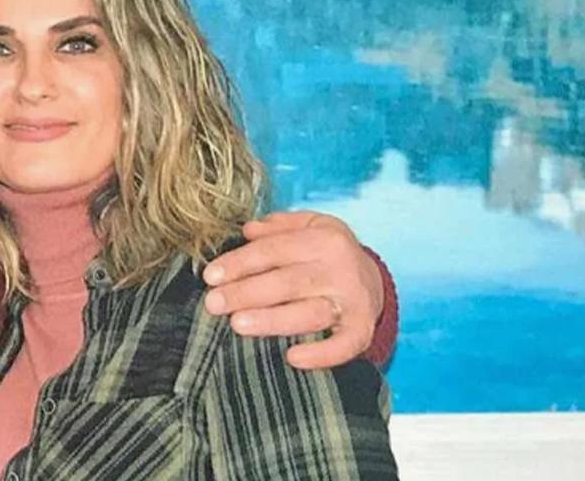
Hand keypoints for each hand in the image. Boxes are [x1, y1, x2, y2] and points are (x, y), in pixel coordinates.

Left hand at [202, 211, 383, 369]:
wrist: (374, 279)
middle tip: (214, 304)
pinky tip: (292, 358)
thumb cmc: (327, 254)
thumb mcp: (310, 227)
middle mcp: (341, 268)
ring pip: (311, 313)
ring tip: (238, 325)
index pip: (274, 250)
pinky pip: (344, 346)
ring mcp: (354, 301)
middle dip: (246, 293)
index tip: (210, 276)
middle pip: (288, 282)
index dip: (240, 263)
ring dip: (273, 320)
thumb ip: (278, 227)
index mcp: (325, 239)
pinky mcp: (363, 330)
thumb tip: (247, 230)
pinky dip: (321, 355)